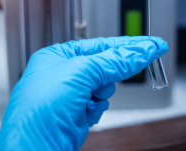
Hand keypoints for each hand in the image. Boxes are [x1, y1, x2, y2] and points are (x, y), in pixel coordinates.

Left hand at [0, 36, 167, 150]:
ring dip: (103, 92)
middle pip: (104, 65)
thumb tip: (139, 52)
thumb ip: (113, 61)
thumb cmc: (39, 111)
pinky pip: (100, 104)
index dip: (127, 44)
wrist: (35, 149)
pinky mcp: (76, 115)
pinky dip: (98, 108)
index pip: (99, 44)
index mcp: (57, 56)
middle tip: (144, 60)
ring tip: (91, 98)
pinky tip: (87, 113)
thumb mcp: (80, 74)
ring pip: (104, 87)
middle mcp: (62, 74)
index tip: (150, 45)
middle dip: (112, 71)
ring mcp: (70, 96)